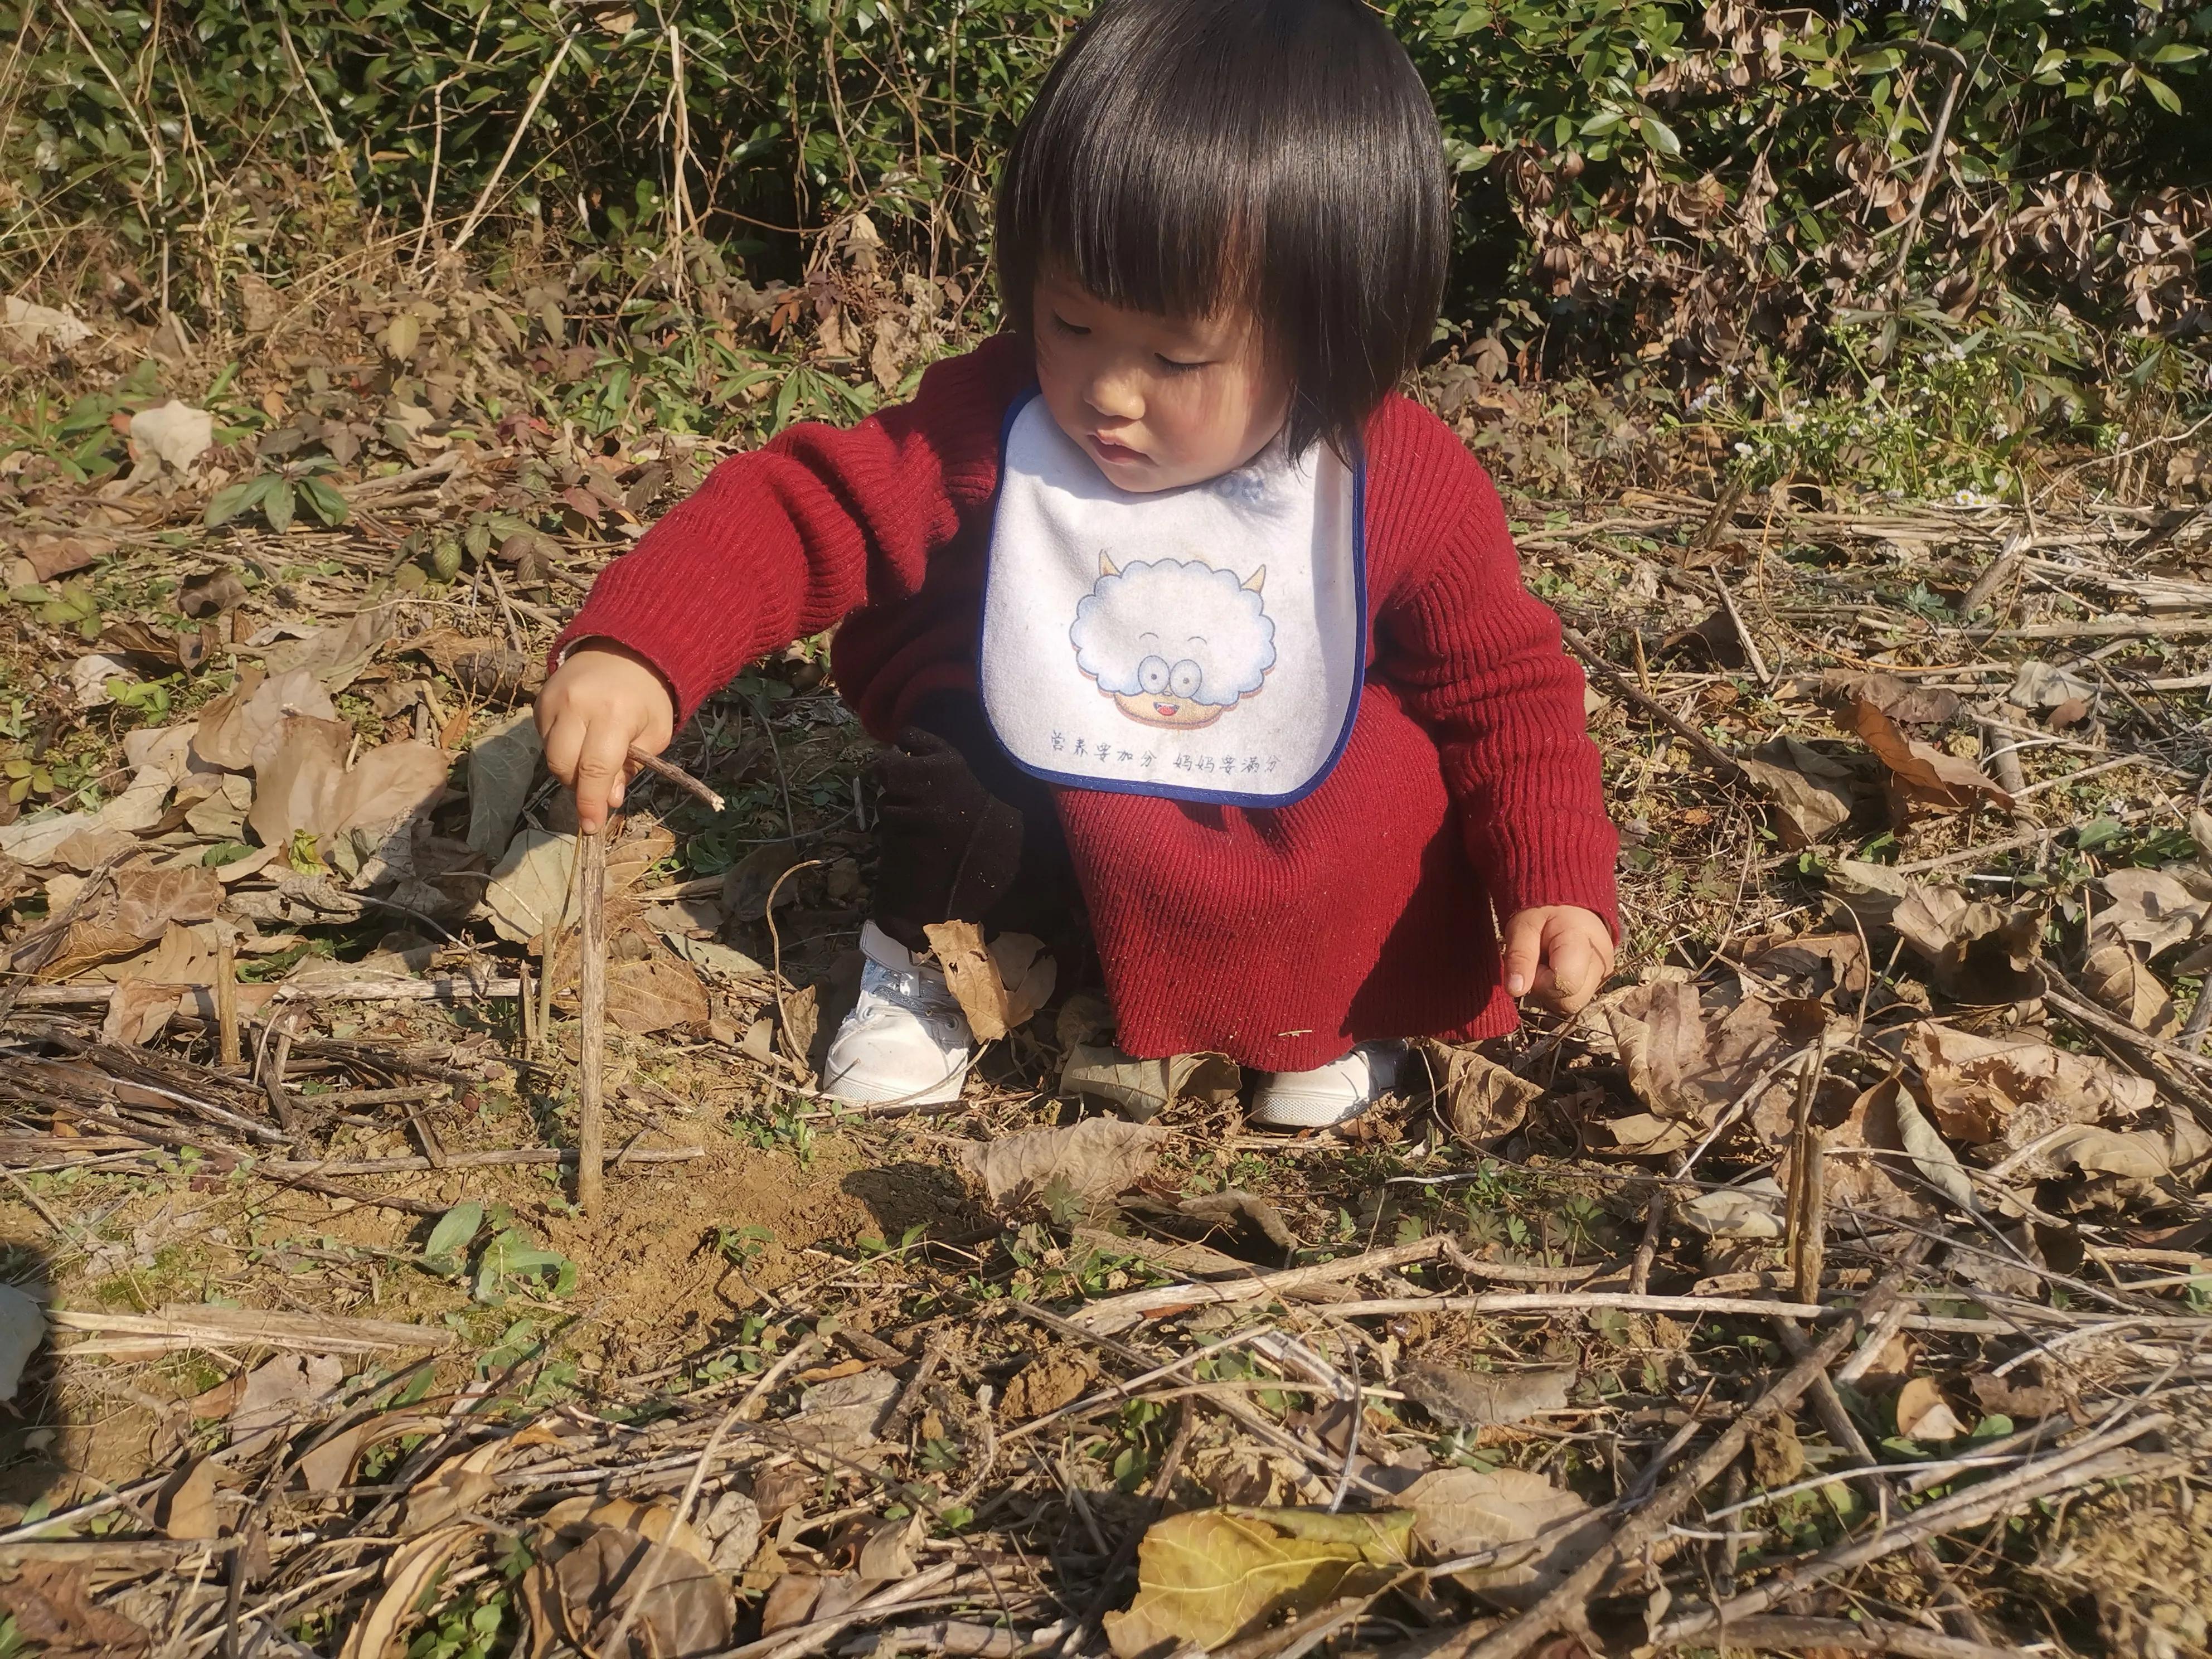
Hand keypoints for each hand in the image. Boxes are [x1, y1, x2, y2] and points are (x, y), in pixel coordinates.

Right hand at [535, 642, 675, 833]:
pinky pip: (544, 738)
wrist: (625, 650)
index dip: (590, 802)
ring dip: (569, 770)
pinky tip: (580, 739)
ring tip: (592, 760)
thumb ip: (631, 767)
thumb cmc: (647, 697)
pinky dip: (561, 749)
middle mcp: (577, 705)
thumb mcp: (655, 733)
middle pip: (563, 765)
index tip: (591, 826)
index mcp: (613, 714)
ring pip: (550, 755)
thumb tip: (608, 799)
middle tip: (597, 789)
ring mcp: (553, 700)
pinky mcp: (540, 699)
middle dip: (579, 787)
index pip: (594, 768)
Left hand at [1500, 905, 1614, 1013]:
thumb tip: (1515, 990)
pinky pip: (1576, 999)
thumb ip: (1520, 956)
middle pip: (1571, 1001)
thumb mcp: (1523, 926)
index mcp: (1583, 942)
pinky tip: (1557, 970)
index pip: (1565, 984)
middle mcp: (1602, 963)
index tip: (1535, 961)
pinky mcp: (1601, 982)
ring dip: (1553, 991)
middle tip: (1539, 964)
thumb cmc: (1542, 913)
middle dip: (1547, 989)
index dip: (1541, 980)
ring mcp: (1604, 975)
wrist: (1568, 905)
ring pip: (1572, 1004)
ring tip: (1548, 965)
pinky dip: (1561, 991)